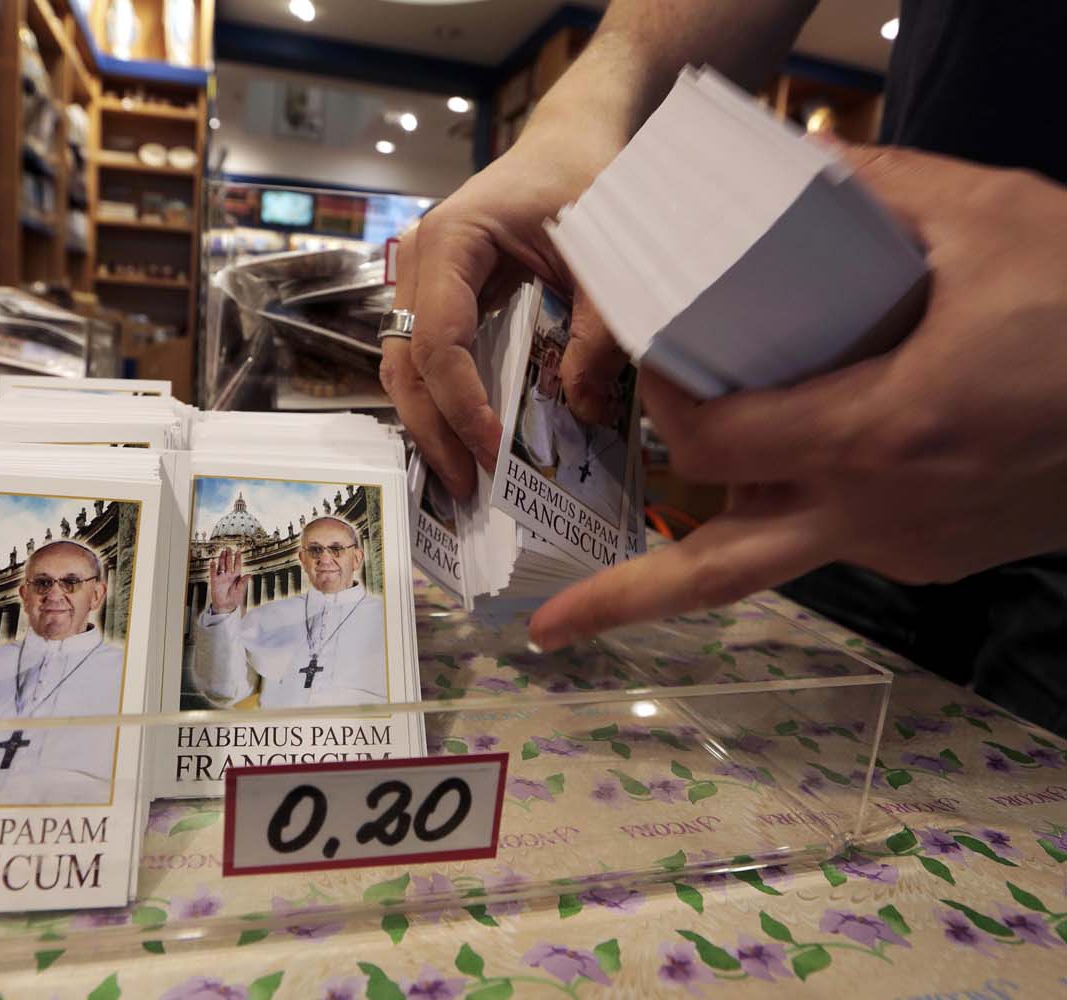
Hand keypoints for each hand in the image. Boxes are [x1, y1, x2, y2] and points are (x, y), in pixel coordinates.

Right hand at [208, 547, 246, 613]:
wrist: (225, 606)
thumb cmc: (234, 600)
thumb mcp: (240, 591)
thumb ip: (243, 582)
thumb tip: (249, 574)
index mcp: (236, 577)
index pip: (237, 565)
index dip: (238, 558)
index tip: (238, 551)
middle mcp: (229, 576)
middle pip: (229, 563)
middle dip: (229, 555)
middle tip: (229, 548)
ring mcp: (221, 578)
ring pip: (221, 566)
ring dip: (222, 559)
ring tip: (222, 552)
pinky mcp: (215, 581)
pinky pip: (213, 573)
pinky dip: (213, 567)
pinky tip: (213, 561)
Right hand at [381, 73, 630, 499]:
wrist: (571, 141)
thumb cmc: (587, 180)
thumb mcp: (606, 253)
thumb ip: (598, 331)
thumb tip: (583, 411)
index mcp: (452, 239)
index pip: (437, 340)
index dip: (462, 402)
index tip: (493, 451)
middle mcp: (418, 260)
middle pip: (404, 363)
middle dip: (433, 431)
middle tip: (466, 489)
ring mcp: (418, 279)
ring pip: (403, 367)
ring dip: (429, 425)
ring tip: (462, 479)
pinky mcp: (433, 296)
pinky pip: (423, 358)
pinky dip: (440, 402)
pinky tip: (464, 440)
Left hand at [529, 147, 1066, 648]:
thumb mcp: (991, 221)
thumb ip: (877, 192)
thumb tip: (796, 162)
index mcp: (878, 430)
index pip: (710, 441)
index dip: (661, 402)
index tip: (649, 361)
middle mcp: (876, 510)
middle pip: (715, 574)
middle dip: (620, 602)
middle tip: (547, 628)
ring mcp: (903, 546)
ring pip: (771, 552)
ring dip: (710, 532)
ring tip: (656, 518)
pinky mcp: (929, 558)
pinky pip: (830, 539)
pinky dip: (792, 503)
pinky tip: (802, 446)